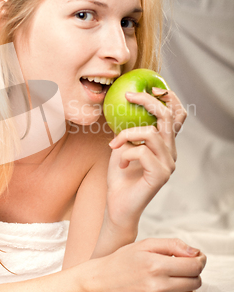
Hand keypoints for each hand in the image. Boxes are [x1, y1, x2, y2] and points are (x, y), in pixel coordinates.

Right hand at [88, 238, 205, 291]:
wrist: (100, 282)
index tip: (196, 259)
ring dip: (187, 290)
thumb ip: (173, 245)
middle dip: (192, 274)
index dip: (199, 261)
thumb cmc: (123, 260)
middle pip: (194, 283)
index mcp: (155, 265)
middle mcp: (155, 287)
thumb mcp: (146, 244)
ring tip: (175, 282)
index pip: (194, 267)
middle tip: (181, 269)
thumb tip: (196, 253)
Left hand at [106, 89, 186, 226]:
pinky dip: (126, 153)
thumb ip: (129, 129)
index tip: (153, 87)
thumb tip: (123, 103)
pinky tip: (122, 163)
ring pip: (150, 133)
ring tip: (115, 144)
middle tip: (129, 95)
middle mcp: (171, 152)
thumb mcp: (122, 146)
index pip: (176, 116)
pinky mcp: (161, 175)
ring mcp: (168, 164)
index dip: (169, 98)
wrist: (117, 205)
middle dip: (148, 101)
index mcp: (165, 144)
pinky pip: (142, 151)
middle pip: (168, 117)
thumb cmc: (119, 177)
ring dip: (127, 134)